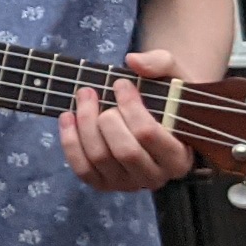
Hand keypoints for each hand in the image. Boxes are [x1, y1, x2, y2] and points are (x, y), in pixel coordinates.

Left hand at [62, 50, 197, 192]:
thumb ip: (160, 63)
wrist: (157, 116)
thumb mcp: (173, 75)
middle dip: (104, 117)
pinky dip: (70, 142)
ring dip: (84, 123)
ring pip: (99, 158)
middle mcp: (156, 177)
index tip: (120, 83)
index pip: (149, 134)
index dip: (130, 106)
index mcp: (179, 157)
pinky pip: (82, 169)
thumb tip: (133, 60)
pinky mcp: (105, 184)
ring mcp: (128, 184)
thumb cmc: (167, 97)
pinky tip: (67, 117)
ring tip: (82, 96)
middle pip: (124, 150)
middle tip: (93, 91)